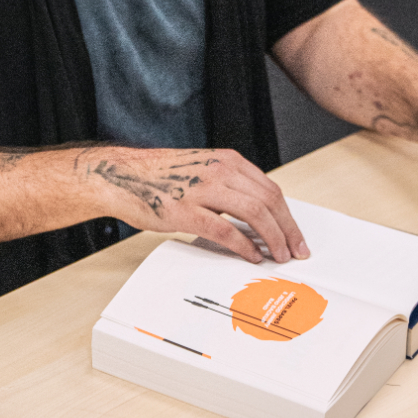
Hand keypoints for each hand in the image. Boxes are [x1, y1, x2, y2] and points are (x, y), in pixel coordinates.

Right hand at [84, 147, 309, 263]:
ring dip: (272, 238)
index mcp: (227, 161)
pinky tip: (251, 256)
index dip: (288, 216)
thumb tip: (258, 215)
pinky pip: (226, 230)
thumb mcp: (203, 170)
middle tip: (296, 250)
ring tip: (279, 255)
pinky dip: (244, 246)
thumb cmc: (160, 177)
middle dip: (288, 229)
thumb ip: (230, 186)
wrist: (122, 176)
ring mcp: (203, 190)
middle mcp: (219, 171)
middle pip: (269, 201)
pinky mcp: (186, 210)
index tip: (296, 234)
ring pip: (254, 213)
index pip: (271, 189)